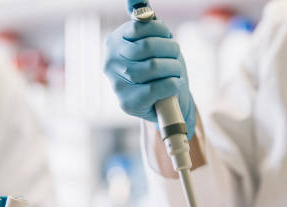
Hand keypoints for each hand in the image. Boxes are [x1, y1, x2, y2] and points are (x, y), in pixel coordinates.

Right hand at [104, 3, 196, 138]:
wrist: (167, 105)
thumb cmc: (161, 70)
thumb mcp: (154, 42)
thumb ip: (145, 21)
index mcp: (114, 43)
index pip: (139, 27)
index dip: (161, 31)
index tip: (168, 38)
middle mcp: (110, 62)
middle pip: (147, 46)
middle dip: (170, 50)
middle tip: (175, 56)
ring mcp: (117, 84)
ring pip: (153, 67)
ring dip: (173, 68)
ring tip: (176, 72)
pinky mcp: (128, 103)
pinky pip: (155, 88)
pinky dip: (172, 84)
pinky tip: (174, 85)